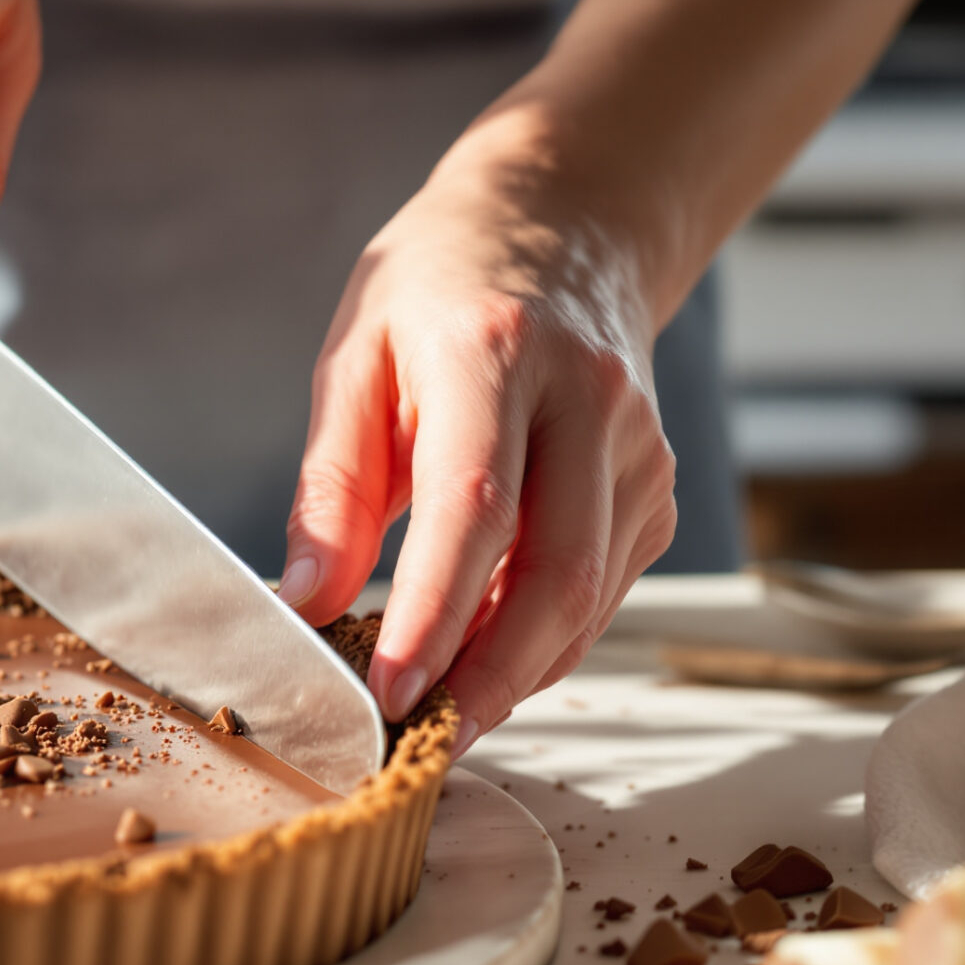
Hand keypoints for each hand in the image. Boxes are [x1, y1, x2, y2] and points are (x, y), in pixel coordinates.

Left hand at [279, 146, 679, 747]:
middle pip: (557, 568)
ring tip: (443, 721)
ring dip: (518, 672)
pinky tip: (490, 662)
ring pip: (591, 593)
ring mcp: (639, 443)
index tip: (388, 692)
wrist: (564, 221)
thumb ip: (333, 487)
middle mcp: (587, 397)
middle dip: (489, 675)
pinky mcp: (657, 482)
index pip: (476, 505)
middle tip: (423, 742)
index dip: (435, 614)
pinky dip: (548, 641)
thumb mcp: (357, 358)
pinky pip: (606, 587)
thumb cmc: (442, 287)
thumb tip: (306, 601)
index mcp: (495, 352)